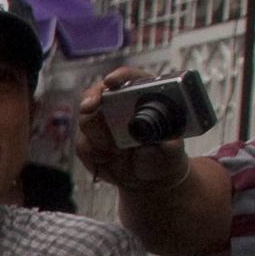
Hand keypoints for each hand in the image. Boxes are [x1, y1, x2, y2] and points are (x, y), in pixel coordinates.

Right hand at [75, 67, 192, 189]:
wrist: (150, 179)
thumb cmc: (164, 156)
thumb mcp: (170, 149)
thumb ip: (160, 142)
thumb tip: (146, 139)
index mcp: (144, 97)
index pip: (131, 79)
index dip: (120, 76)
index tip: (111, 82)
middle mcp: (119, 106)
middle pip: (98, 93)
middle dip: (91, 99)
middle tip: (89, 107)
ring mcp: (102, 124)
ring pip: (87, 120)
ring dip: (99, 137)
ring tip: (117, 151)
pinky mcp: (89, 141)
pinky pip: (83, 144)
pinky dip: (95, 154)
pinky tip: (109, 159)